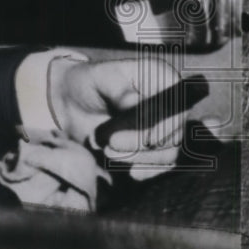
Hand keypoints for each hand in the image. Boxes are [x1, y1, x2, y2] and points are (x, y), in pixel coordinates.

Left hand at [48, 57, 184, 180]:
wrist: (71, 102)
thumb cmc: (87, 82)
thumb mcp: (98, 77)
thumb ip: (118, 89)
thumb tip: (134, 104)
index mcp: (161, 78)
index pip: (177, 103)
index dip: (163, 121)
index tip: (141, 135)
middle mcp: (171, 103)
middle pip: (174, 132)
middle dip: (141, 142)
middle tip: (111, 142)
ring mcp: (166, 128)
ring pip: (169, 152)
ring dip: (139, 157)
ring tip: (108, 151)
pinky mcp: (157, 149)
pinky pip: (163, 166)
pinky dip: (146, 170)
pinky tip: (129, 170)